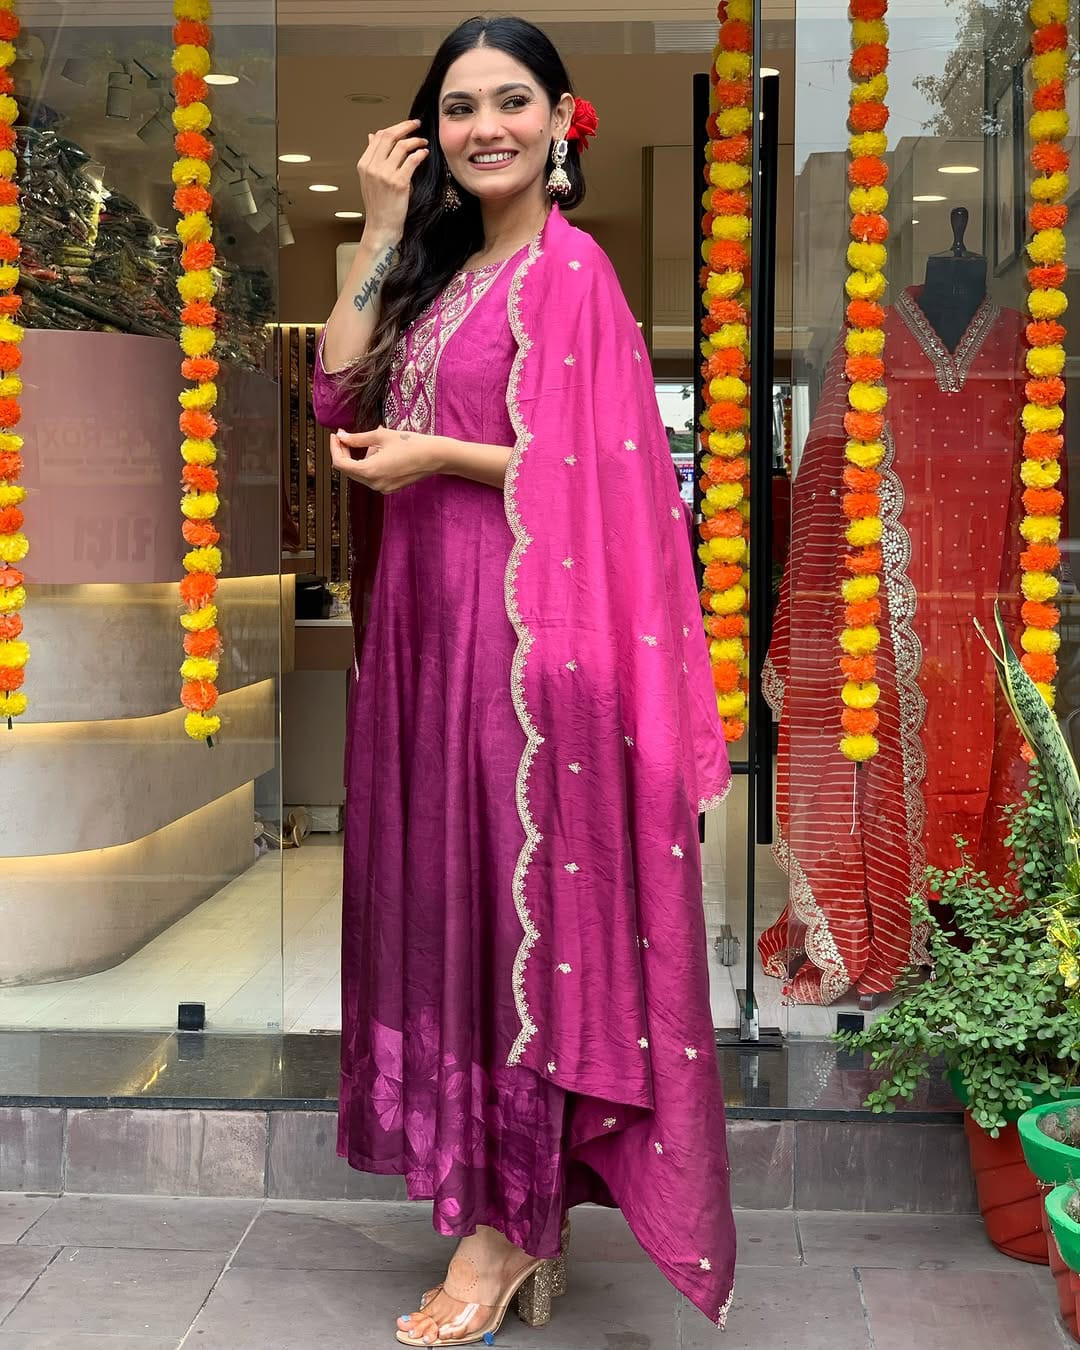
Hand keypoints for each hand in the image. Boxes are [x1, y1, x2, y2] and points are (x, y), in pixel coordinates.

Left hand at [330, 425, 439, 494]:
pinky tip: (379, 451)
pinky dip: (369, 464)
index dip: (335, 448)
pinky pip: (371, 476)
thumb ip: (357, 438)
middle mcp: (374, 483)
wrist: (435, 456)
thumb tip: (341, 436)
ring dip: (358, 458)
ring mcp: (382, 488)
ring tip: (371, 441)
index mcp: (370, 471)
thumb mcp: (381, 436)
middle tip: (345, 435)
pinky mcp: (389, 487)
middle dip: (344, 452)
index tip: (335, 435)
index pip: (340, 463)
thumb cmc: (411, 443)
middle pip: (348, 470)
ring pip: (360, 473)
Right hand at [357, 119, 429, 243]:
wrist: (381, 227)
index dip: (395, 128)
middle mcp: (372, 167)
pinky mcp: (398, 183)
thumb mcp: (369, 179)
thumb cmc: (378, 206)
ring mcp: (385, 175)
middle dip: (405, 127)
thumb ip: (373, 157)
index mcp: (364, 164)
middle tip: (416, 125)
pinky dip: (420, 154)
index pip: (379, 137)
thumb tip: (373, 136)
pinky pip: (411, 160)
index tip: (406, 126)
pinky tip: (424, 154)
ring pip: (401, 146)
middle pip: (389, 136)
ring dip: (415, 141)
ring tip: (423, 142)